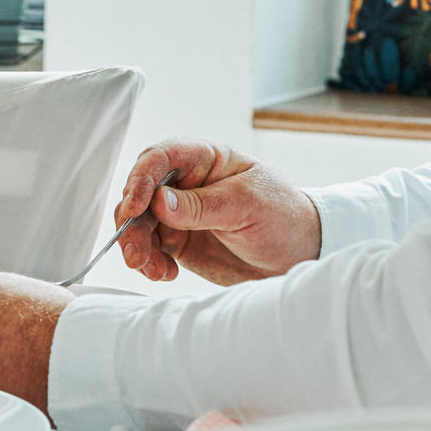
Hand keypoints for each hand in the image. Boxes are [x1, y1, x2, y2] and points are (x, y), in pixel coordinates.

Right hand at [117, 140, 321, 285]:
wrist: (299, 255)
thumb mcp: (248, 206)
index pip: (161, 157)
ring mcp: (180, 213)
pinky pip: (150, 247)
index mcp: (206, 158)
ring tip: (151, 268)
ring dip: (137, 246)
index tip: (134, 206)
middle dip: (131, 222)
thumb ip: (203, 205)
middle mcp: (186, 182)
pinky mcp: (179, 241)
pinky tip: (165, 274)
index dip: (141, 179)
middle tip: (136, 251)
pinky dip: (149, 261)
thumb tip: (160, 201)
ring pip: (139, 222)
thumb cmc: (283, 216)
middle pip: (141, 192)